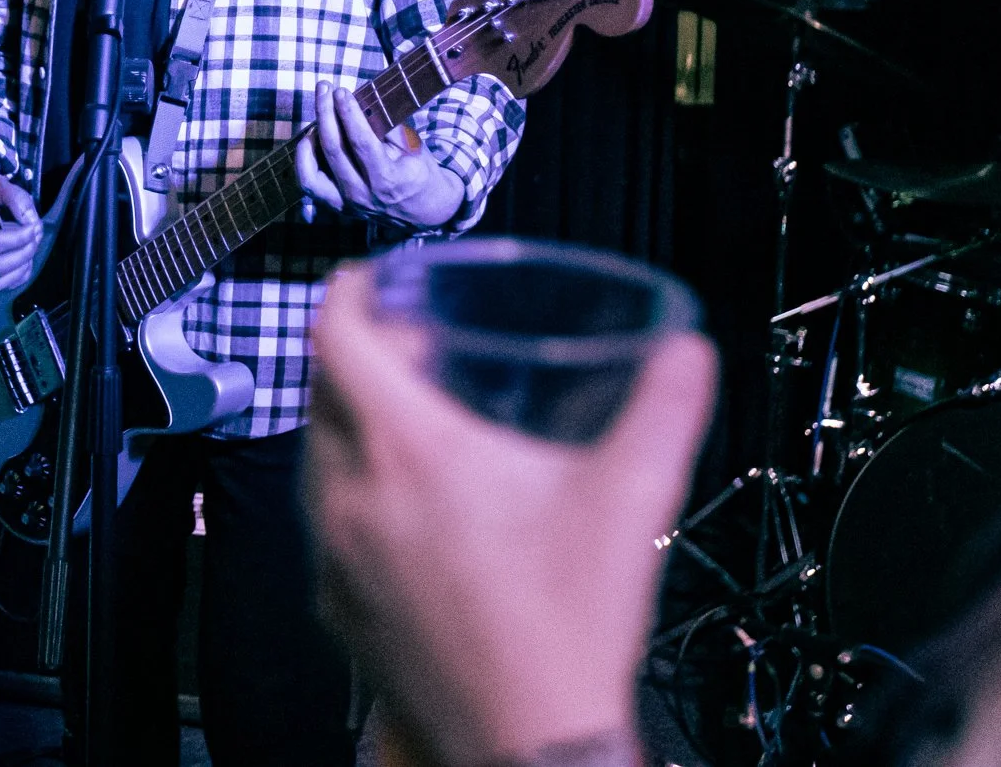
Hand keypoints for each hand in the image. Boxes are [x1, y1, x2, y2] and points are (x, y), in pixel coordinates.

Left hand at [293, 82, 464, 227]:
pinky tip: (312, 141)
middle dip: (325, 113)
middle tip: (324, 89)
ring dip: (309, 139)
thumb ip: (387, 128)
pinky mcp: (337, 207)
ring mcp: (347, 204)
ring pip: (311, 172)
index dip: (348, 113)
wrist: (423, 211)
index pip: (361, 141)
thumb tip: (360, 104)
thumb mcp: (413, 147)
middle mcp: (363, 194)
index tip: (341, 91)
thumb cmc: (419, 173)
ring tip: (317, 118)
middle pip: (334, 150)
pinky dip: (305, 160)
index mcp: (388, 179)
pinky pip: (309, 184)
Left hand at [305, 267, 717, 766]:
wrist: (530, 744)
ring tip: (409, 424)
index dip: (347, 294)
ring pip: (315, 459)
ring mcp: (334, 556)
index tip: (368, 280)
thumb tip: (686, 351)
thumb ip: (665, 410)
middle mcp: (351, 496)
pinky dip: (350, 493)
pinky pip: (324, 524)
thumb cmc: (569, 627)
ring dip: (349, 425)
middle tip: (408, 349)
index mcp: (407, 451)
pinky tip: (405, 511)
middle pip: (320, 392)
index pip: (335, 338)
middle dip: (356, 356)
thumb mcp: (631, 500)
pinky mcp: (336, 607)